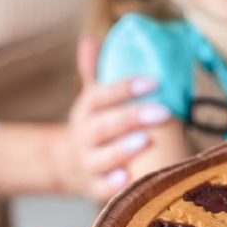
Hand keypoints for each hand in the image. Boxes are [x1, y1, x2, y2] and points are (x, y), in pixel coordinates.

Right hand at [60, 35, 171, 200]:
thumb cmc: (93, 125)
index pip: (103, 95)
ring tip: (145, 141)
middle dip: (132, 118)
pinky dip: (112, 185)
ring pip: (101, 157)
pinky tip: (129, 179)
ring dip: (121, 150)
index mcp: (87, 109)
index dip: (127, 88)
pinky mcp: (92, 186)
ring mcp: (87, 162)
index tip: (154, 81)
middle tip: (162, 112)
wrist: (65, 164)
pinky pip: (101, 188)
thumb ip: (94, 70)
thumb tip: (89, 38)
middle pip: (104, 126)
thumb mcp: (91, 98)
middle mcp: (85, 135)